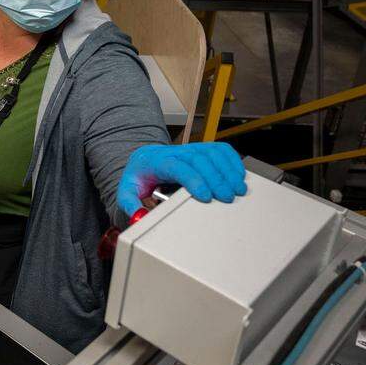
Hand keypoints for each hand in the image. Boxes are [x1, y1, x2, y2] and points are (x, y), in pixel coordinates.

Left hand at [116, 142, 246, 217]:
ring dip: (227, 169)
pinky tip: (238, 175)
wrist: (142, 160)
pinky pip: (218, 149)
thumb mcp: (127, 191)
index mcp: (156, 161)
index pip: (177, 166)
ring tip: (237, 189)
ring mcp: (188, 149)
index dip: (194, 179)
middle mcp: (174, 152)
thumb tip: (138, 215)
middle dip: (216, 178)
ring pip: (211, 151)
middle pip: (198, 159)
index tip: (206, 196)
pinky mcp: (200, 149)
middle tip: (227, 197)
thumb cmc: (139, 177)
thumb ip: (129, 204)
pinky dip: (231, 160)